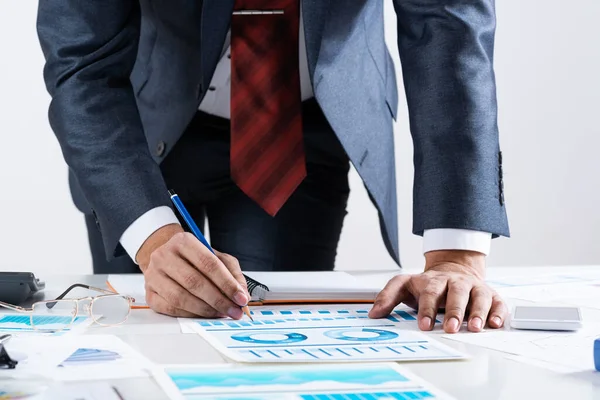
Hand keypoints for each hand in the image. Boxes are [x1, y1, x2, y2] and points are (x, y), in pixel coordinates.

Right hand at [136, 224, 249, 318]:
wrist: (166, 258)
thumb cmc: (194, 259)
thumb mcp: (216, 257)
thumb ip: (232, 273)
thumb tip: (243, 294)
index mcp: (183, 241)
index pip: (208, 263)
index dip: (227, 283)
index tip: (241, 298)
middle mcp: (164, 256)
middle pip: (194, 282)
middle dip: (219, 300)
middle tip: (234, 310)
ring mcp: (154, 275)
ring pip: (181, 297)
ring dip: (205, 309)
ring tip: (221, 313)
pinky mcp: (149, 294)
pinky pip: (171, 308)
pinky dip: (190, 314)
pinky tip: (204, 314)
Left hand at [369, 250, 507, 332]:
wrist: (454, 267)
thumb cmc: (428, 284)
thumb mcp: (404, 285)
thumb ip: (388, 297)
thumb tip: (374, 313)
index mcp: (434, 281)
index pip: (430, 294)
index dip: (427, 310)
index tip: (425, 325)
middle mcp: (456, 283)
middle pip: (456, 293)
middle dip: (454, 311)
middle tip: (451, 327)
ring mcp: (474, 287)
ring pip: (479, 296)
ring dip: (477, 312)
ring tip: (474, 327)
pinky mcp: (490, 294)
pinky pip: (498, 302)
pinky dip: (498, 312)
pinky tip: (495, 324)